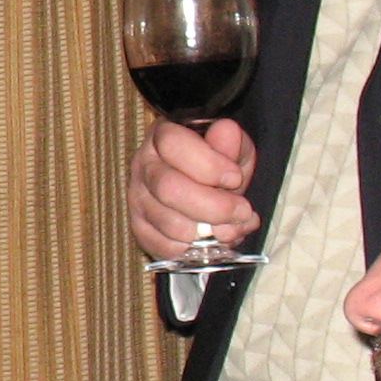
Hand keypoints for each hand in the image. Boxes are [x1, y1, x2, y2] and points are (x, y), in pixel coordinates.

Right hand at [129, 116, 260, 261]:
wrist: (208, 189)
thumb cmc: (219, 164)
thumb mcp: (233, 148)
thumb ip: (231, 143)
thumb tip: (226, 130)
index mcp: (163, 136)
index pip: (172, 144)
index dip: (207, 164)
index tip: (235, 178)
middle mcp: (143, 165)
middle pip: (168, 188)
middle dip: (213, 206)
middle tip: (242, 212)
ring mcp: (137, 198)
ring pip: (168, 222)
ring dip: (208, 232)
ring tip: (233, 228)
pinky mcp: (140, 228)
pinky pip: (164, 247)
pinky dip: (194, 250)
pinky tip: (213, 241)